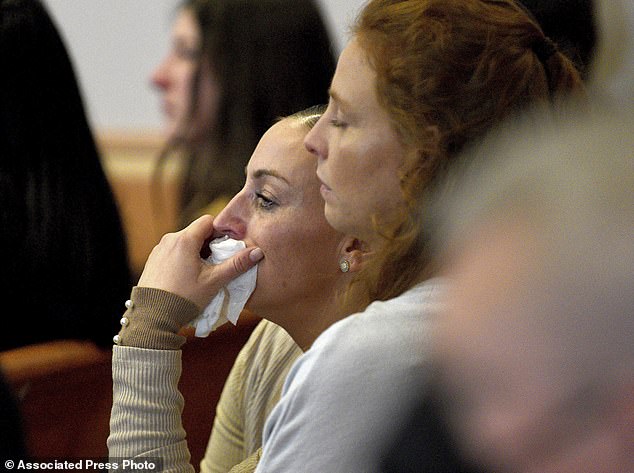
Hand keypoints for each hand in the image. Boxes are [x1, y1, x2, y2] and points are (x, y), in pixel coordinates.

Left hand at [137, 215, 262, 307]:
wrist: (152, 318)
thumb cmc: (185, 297)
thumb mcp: (214, 281)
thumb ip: (236, 265)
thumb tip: (257, 252)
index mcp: (184, 239)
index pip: (208, 221)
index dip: (221, 231)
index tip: (227, 247)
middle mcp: (169, 240)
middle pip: (196, 232)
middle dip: (210, 244)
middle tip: (218, 263)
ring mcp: (159, 250)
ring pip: (185, 242)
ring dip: (196, 252)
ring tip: (203, 273)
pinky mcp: (153, 261)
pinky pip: (173, 252)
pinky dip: (183, 259)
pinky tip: (187, 278)